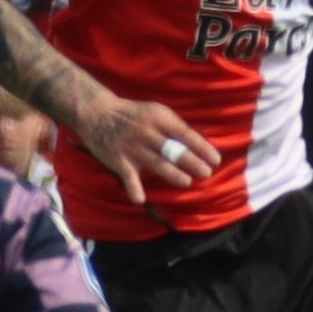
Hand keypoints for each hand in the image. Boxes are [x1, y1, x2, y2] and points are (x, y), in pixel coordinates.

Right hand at [70, 92, 220, 202]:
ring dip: (174, 175)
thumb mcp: (155, 112)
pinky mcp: (118, 160)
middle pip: (174, 150)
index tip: (215, 160)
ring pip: (157, 164)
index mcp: (158, 118)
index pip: (185, 134)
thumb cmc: (133, 114)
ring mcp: (132, 147)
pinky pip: (128, 177)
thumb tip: (198, 145)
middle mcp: (146, 132)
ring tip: (187, 181)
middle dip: (192, 162)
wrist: (96, 113)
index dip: (202, 148)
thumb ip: (174, 127)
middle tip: (206, 173)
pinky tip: (140, 199)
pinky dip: (133, 189)